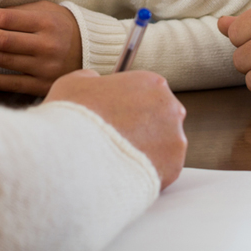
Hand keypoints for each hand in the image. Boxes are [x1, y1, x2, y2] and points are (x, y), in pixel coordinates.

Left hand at [0, 1, 81, 95]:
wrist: (89, 49)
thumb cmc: (58, 24)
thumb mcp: (43, 10)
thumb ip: (16, 12)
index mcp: (46, 22)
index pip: (5, 18)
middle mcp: (47, 45)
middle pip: (1, 40)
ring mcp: (45, 68)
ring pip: (2, 61)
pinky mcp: (42, 86)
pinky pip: (9, 83)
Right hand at [46, 69, 186, 187]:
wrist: (76, 155)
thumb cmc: (75, 117)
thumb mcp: (76, 82)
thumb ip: (92, 79)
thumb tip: (94, 82)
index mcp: (152, 82)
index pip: (150, 91)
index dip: (132, 104)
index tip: (120, 114)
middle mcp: (170, 108)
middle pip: (161, 117)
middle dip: (143, 126)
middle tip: (119, 137)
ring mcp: (175, 139)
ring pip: (163, 144)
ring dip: (146, 149)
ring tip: (119, 157)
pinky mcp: (173, 168)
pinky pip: (162, 169)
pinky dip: (146, 171)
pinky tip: (125, 170)